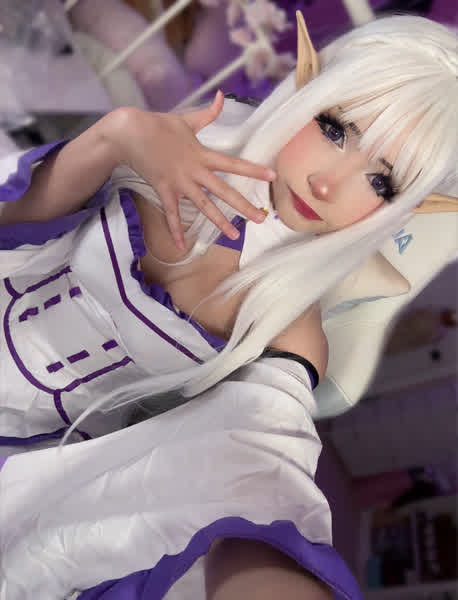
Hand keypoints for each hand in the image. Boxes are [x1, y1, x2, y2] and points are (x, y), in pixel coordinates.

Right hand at [109, 91, 275, 248]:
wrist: (131, 133)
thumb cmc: (158, 125)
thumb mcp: (187, 119)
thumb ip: (209, 113)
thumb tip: (223, 95)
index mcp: (203, 155)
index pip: (234, 164)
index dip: (253, 170)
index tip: (272, 176)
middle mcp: (195, 172)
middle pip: (224, 191)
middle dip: (243, 206)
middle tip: (260, 218)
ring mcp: (180, 183)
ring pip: (204, 206)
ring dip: (219, 222)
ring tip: (234, 235)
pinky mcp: (165, 190)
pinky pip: (171, 214)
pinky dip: (175, 230)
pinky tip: (181, 246)